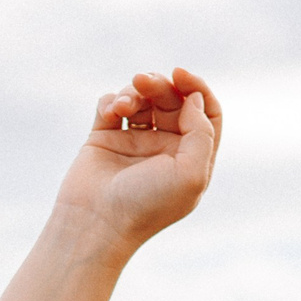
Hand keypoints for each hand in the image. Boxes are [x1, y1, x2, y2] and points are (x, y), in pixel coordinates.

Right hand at [52, 69, 221, 253]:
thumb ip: (202, 132)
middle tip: (143, 82)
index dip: (197, 89)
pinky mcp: (104, 139)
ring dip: (135, 90)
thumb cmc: (146, 206)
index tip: (180, 75)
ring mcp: (133, 143)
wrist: (95, 224)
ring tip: (124, 106)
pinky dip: (112, 100)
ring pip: (142, 98)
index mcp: (189, 159)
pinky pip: (111, 104)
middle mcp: (164, 150)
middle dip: (160, 84)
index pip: (205, 113)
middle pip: (172, 100)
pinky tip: (111, 112)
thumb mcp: (191, 174)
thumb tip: (194, 98)